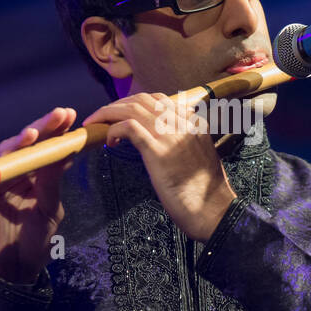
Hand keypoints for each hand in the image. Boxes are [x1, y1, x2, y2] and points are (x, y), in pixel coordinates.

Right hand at [0, 107, 76, 282]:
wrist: (12, 272)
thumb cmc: (33, 242)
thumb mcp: (49, 210)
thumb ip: (52, 183)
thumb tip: (64, 153)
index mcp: (34, 177)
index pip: (47, 149)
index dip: (58, 132)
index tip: (75, 118)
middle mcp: (15, 174)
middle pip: (29, 144)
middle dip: (45, 127)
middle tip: (62, 114)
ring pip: (8, 152)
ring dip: (23, 139)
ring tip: (38, 131)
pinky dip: (1, 161)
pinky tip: (13, 154)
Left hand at [83, 92, 236, 240]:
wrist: (213, 210)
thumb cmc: (204, 191)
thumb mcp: (200, 156)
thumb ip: (186, 141)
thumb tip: (166, 138)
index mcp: (194, 123)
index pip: (160, 100)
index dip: (135, 103)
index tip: (122, 113)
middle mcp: (183, 123)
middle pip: (143, 100)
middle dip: (118, 104)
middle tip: (102, 116)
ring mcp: (170, 135)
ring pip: (132, 109)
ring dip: (109, 113)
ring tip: (96, 123)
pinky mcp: (158, 151)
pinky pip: (129, 127)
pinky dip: (114, 129)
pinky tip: (110, 141)